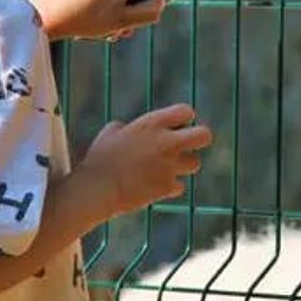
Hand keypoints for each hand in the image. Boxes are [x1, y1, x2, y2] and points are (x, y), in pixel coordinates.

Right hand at [78, 104, 212, 215]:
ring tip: (165, 168)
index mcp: (153, 123)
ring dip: (183, 165)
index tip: (174, 127)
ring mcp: (170, 165)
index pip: (186, 112)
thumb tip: (130, 129)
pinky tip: (153, 187)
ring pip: (196, 163)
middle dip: (200, 139)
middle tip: (187, 145)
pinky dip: (169, 187)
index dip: (183, 119)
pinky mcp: (167, 187)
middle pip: (204, 135)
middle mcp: (167, 142)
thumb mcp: (111, 132)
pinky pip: (179, 186)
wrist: (96, 189)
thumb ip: (129, 127)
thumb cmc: (99, 159)